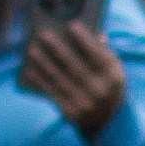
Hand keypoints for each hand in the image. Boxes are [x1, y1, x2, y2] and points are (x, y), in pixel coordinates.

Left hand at [21, 18, 127, 136]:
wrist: (108, 121)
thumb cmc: (107, 86)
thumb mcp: (113, 70)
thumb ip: (104, 52)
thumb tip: (96, 34)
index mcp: (113, 77)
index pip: (98, 55)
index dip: (85, 40)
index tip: (71, 24)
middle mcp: (100, 91)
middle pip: (75, 67)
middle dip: (58, 49)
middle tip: (44, 34)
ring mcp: (85, 104)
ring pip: (60, 80)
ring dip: (44, 64)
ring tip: (32, 50)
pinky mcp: (71, 113)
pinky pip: (53, 93)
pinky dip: (41, 81)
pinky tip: (31, 70)